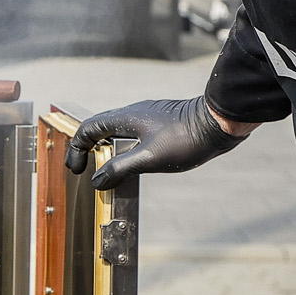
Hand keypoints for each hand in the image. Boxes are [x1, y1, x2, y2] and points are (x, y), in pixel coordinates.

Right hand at [65, 98, 250, 189]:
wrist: (219, 123)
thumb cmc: (185, 139)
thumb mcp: (149, 158)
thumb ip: (120, 168)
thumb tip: (97, 180)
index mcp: (126, 117)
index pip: (88, 129)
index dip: (76, 149)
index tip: (76, 170)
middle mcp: (133, 113)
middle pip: (100, 128)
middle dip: (88, 148)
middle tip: (86, 169)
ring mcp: (148, 117)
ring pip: (117, 131)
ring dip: (107, 149)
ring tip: (106, 170)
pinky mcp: (161, 123)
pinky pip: (133, 134)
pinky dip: (124, 148)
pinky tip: (133, 163)